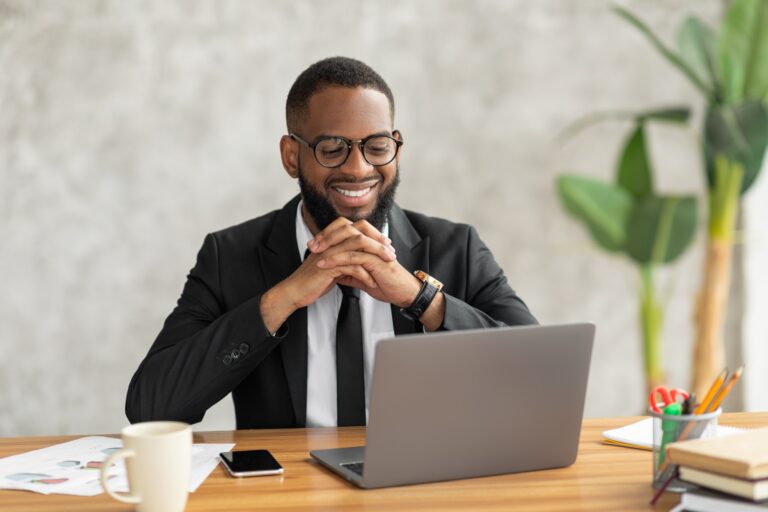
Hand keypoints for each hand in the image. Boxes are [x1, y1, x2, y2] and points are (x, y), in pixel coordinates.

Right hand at [260, 218, 397, 333]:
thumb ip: (345, 256)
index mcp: (332, 239)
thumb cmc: (314, 280)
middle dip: (379, 242)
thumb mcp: (332, 264)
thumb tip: (362, 255)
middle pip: (360, 233)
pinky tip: (372, 282)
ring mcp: (329, 252)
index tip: (386, 244)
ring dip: (376, 255)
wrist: (296, 291)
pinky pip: (352, 266)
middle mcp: (331, 242)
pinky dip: (365, 274)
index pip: (357, 228)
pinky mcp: (328, 266)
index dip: (373, 234)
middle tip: (391, 253)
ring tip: (388, 265)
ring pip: (358, 246)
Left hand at [311, 219, 421, 307]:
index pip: (345, 229)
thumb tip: (335, 273)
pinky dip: (337, 259)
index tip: (314, 244)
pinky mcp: (376, 259)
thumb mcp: (362, 277)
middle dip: (326, 235)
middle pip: (346, 228)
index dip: (329, 234)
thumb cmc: (386, 284)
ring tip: (315, 253)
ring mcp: (374, 249)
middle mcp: (371, 241)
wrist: (402, 293)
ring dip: (329, 245)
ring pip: (348, 239)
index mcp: (368, 242)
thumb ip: (349, 271)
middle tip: (311, 245)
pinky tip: (324, 264)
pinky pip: (353, 256)